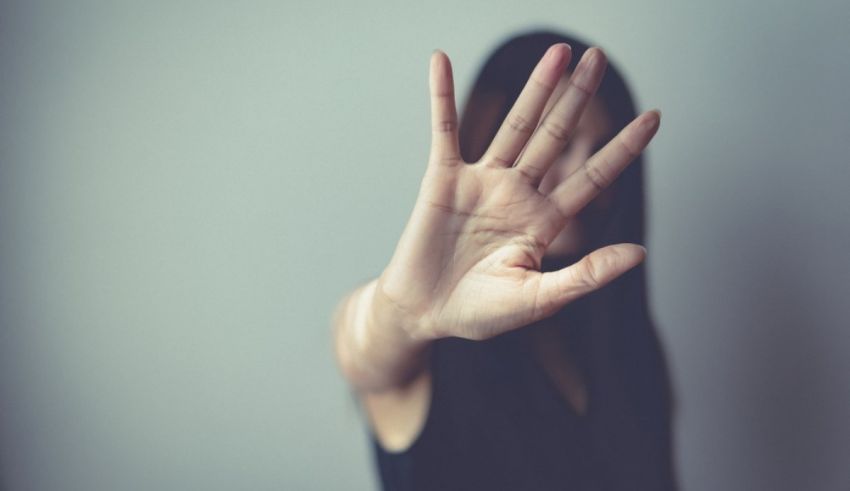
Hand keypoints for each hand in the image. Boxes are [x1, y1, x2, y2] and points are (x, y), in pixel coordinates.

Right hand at [375, 44, 659, 341]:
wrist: (425, 315)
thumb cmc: (480, 314)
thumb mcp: (538, 300)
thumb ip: (585, 275)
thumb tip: (641, 252)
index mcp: (544, 221)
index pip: (592, 177)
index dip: (623, 148)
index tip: (655, 117)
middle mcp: (517, 193)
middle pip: (556, 136)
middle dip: (577, 98)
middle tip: (597, 57)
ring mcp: (481, 182)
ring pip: (515, 126)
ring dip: (535, 89)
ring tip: (558, 52)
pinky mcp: (443, 179)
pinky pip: (444, 129)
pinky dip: (441, 96)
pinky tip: (441, 61)